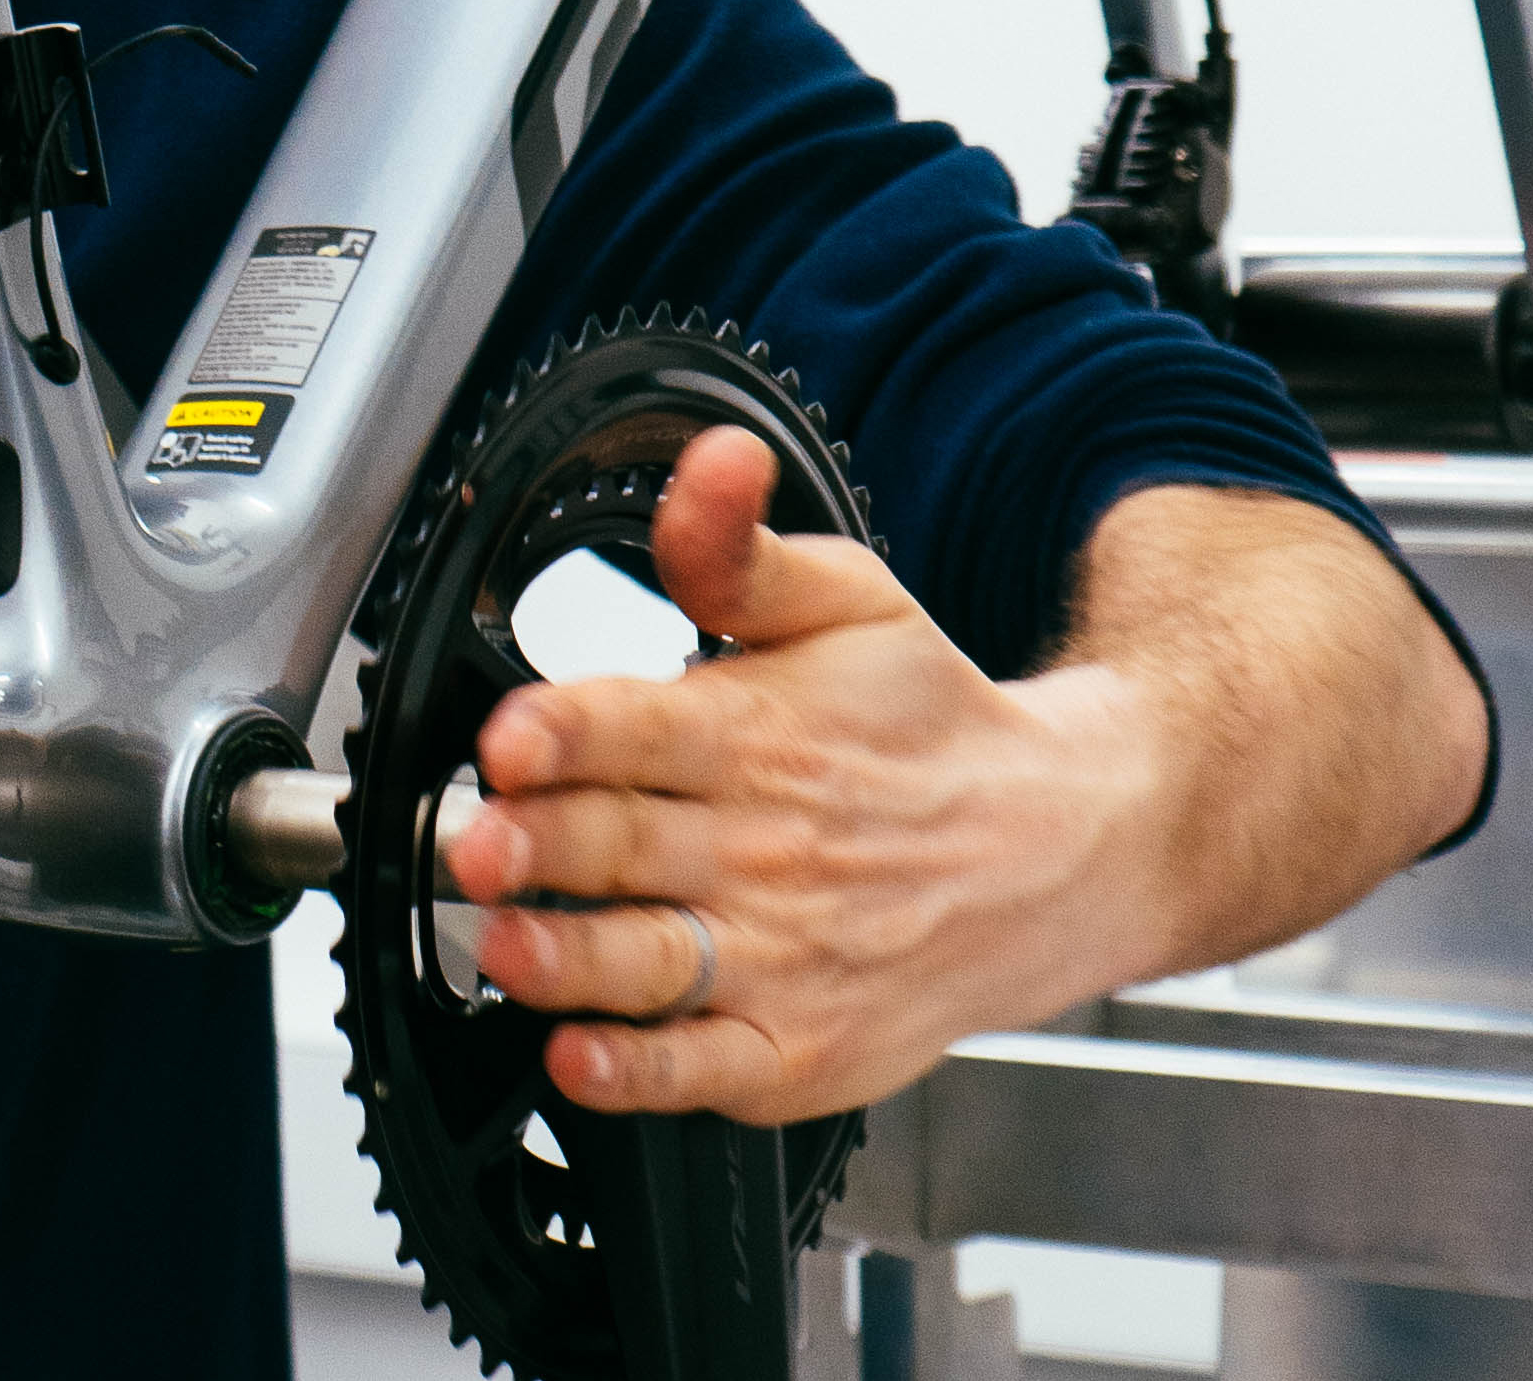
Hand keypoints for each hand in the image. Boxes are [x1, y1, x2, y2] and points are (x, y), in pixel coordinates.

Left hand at [448, 427, 1164, 1122]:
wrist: (1059, 852)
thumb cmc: (927, 724)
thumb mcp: (848, 601)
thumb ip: (737, 544)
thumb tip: (714, 459)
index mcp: (755, 732)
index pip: (640, 726)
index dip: (566, 730)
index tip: (508, 739)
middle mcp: (761, 848)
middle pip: (623, 845)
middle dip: (535, 847)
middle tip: (472, 846)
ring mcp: (781, 957)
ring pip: (650, 963)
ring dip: (567, 959)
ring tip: (504, 945)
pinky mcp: (798, 1048)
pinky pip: (703, 1069)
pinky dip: (639, 1073)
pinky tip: (582, 1055)